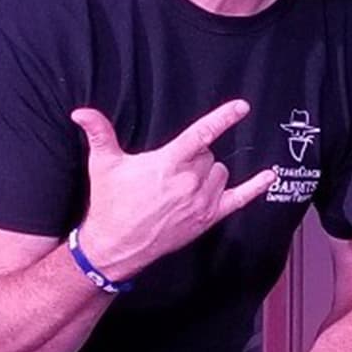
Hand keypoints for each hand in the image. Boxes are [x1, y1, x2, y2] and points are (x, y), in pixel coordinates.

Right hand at [69, 101, 277, 278]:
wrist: (116, 245)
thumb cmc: (111, 203)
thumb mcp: (104, 165)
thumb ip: (99, 134)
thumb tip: (81, 112)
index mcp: (168, 164)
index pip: (201, 135)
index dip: (223, 118)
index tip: (242, 106)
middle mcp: (189, 181)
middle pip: (209, 155)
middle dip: (195, 157)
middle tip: (169, 170)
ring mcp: (202, 201)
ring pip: (221, 173)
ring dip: (209, 173)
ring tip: (181, 185)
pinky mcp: (209, 217)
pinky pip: (241, 199)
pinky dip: (257, 187)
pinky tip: (270, 176)